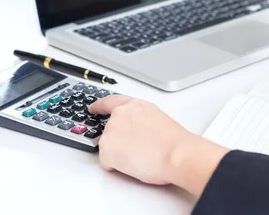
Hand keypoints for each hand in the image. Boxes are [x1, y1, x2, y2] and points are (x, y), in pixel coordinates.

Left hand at [89, 96, 228, 195]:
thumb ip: (141, 121)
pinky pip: (108, 162)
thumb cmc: (173, 142)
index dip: (100, 106)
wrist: (175, 154)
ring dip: (120, 154)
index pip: (111, 102)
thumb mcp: (157, 119)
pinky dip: (117, 166)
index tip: (93, 108)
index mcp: (135, 105)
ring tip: (141, 157)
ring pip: (109, 147)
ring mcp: (110, 131)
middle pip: (110, 130)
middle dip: (119, 142)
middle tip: (136, 151)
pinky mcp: (106, 149)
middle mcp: (120, 114)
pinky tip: (134, 164)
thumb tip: (137, 133)